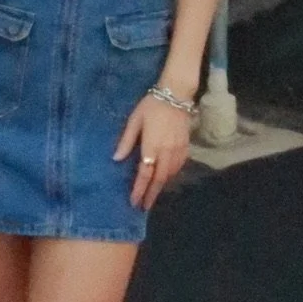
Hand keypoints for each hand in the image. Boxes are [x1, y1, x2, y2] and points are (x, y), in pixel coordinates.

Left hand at [114, 92, 191, 210]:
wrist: (176, 95)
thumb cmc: (151, 106)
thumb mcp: (135, 120)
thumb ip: (127, 141)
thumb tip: (116, 159)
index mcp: (152, 147)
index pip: (145, 174)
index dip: (139, 189)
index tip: (134, 202)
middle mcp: (167, 152)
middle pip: (159, 179)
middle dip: (151, 194)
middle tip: (144, 206)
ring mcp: (178, 150)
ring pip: (170, 175)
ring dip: (161, 186)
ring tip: (152, 194)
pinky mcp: (186, 147)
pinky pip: (178, 167)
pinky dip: (171, 176)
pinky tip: (165, 178)